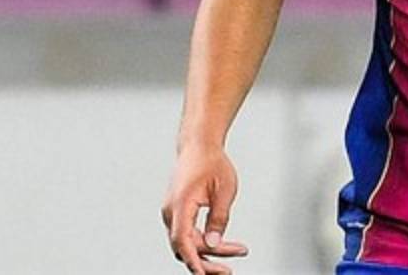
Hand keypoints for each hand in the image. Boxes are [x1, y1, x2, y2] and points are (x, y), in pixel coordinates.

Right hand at [161, 144, 249, 272]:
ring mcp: (172, 214)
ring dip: (208, 252)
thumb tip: (214, 244)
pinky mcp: (178, 214)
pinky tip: (223, 245)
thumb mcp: (224, 189)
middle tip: (230, 270)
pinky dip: (203, 243)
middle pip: (185, 247)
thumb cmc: (212, 163)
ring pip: (187, 243)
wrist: (198, 146)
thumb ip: (219, 218)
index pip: (182, 240)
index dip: (192, 260)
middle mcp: (171, 212)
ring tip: (237, 251)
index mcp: (180, 205)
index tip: (203, 274)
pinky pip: (188, 235)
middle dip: (207, 261)